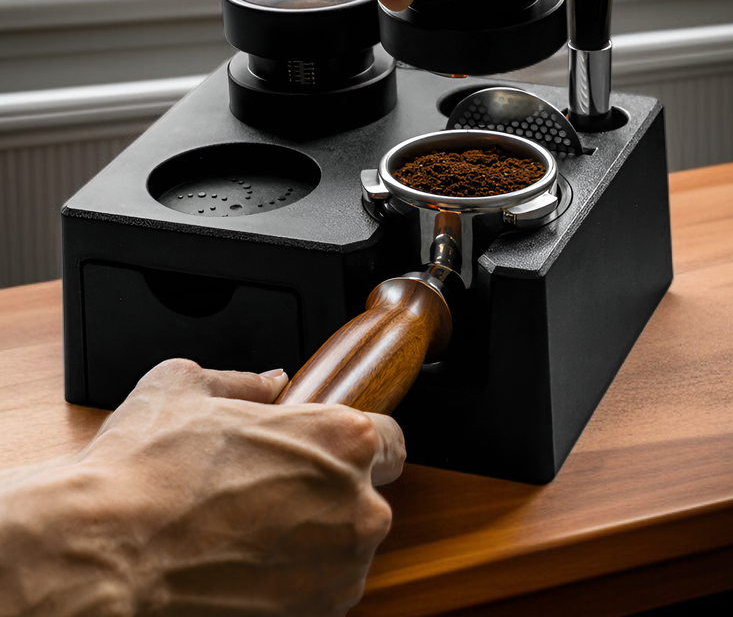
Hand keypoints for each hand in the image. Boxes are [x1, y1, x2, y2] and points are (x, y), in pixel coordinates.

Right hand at [0, 359, 404, 616]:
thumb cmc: (145, 471)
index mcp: (341, 438)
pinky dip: (294, 579)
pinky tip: (243, 563)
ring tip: (248, 529)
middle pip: (367, 495)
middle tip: (274, 490)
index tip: (336, 454)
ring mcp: (339, 568)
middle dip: (331, 492)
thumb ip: (245, 382)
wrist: (102, 557)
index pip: (391, 440)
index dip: (363, 444)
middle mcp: (356, 505)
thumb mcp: (187, 387)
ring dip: (312, 538)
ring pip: (344, 545)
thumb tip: (270, 383)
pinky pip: (321, 588)